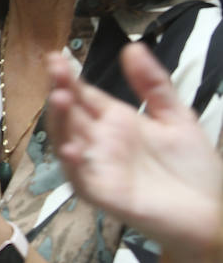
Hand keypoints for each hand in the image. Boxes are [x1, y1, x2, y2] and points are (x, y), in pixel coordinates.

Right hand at [47, 44, 222, 252]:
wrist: (213, 214)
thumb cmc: (194, 169)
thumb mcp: (177, 118)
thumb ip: (153, 85)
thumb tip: (132, 47)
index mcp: (115, 122)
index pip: (84, 94)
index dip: (69, 76)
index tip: (58, 56)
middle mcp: (100, 142)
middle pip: (70, 113)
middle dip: (59, 91)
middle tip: (55, 69)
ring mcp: (99, 167)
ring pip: (67, 141)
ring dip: (60, 122)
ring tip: (60, 98)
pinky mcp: (104, 194)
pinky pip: (80, 179)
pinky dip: (72, 165)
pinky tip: (70, 148)